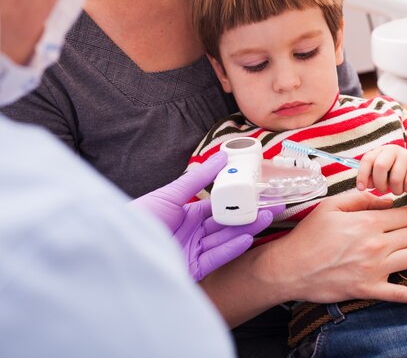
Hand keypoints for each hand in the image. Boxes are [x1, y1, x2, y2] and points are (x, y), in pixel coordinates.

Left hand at [131, 151, 280, 279]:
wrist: (114, 248)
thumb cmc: (138, 218)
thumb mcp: (169, 194)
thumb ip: (197, 178)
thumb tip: (221, 156)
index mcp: (186, 215)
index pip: (217, 207)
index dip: (236, 199)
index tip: (256, 191)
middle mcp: (192, 234)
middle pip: (226, 224)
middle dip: (249, 215)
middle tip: (272, 206)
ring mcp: (193, 252)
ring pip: (225, 239)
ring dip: (246, 229)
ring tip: (266, 217)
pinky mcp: (192, 270)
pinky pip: (216, 258)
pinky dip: (231, 248)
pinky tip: (247, 237)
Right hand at [263, 190, 406, 304]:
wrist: (292, 268)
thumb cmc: (309, 235)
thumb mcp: (331, 206)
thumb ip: (360, 199)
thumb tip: (385, 198)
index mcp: (368, 223)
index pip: (403, 216)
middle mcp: (377, 245)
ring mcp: (376, 269)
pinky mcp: (370, 289)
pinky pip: (400, 293)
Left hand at [356, 145, 406, 194]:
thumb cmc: (397, 172)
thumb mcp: (383, 175)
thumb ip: (372, 179)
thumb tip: (366, 185)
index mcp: (380, 151)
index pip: (367, 160)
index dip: (362, 175)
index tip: (361, 188)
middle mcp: (393, 150)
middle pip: (380, 166)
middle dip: (379, 183)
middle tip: (382, 190)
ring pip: (395, 178)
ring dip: (395, 190)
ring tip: (397, 190)